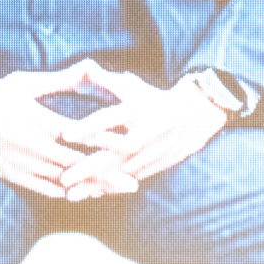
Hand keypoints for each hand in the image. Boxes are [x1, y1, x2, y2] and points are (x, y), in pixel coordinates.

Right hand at [0, 62, 129, 199]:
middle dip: (108, 175)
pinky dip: (65, 192)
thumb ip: (61, 79)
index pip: (84, 135)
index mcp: (41, 123)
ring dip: (89, 188)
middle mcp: (34, 148)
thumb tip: (91, 65)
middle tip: (133, 183)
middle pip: (79, 165)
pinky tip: (81, 194)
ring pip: (64, 181)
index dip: (110, 142)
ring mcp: (22, 165)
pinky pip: (43, 189)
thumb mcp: (24, 83)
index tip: (134, 146)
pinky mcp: (12, 175)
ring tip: (112, 192)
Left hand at [55, 71, 227, 193]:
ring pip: (122, 172)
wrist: (199, 114)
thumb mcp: (134, 88)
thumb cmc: (154, 99)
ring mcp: (155, 151)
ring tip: (71, 194)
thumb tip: (85, 67)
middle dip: (89, 167)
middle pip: (114, 153)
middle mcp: (148, 132)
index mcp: (139, 109)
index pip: (110, 117)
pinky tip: (89, 195)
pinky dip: (111, 188)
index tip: (66, 134)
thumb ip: (106, 81)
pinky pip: (132, 179)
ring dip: (97, 184)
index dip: (89, 126)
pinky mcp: (158, 165)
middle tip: (64, 178)